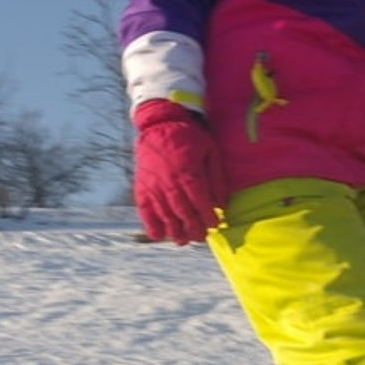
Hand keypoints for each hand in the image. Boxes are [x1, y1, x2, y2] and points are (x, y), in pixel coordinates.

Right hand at [133, 99, 227, 244]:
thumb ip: (217, 178)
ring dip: (174, 231)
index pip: (200, 201)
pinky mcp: (141, 187)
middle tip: (200, 237)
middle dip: (193, 228)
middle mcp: (169, 182)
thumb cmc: (189, 137)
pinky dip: (151, 224)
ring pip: (165, 214)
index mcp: (188, 172)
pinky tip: (159, 235)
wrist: (159, 124)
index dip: (207, 216)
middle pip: (183, 212)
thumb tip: (222, 204)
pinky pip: (145, 210)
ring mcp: (153, 186)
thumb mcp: (210, 151)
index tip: (214, 224)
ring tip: (182, 240)